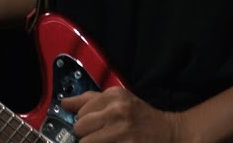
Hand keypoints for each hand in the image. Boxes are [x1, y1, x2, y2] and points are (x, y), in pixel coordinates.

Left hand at [62, 88, 184, 142]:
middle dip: (86, 135)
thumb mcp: (118, 101)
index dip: (85, 121)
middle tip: (101, 136)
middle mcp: (117, 110)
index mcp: (113, 95)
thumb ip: (90, 100)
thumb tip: (64, 103)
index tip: (97, 125)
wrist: (169, 132)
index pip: (80, 112)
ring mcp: (122, 130)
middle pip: (80, 127)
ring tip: (106, 141)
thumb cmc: (140, 117)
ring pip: (86, 142)